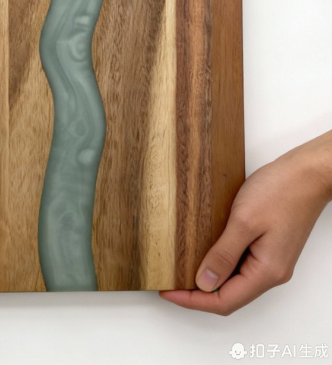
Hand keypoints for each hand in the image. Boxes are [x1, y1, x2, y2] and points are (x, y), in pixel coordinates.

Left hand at [160, 129, 331, 314]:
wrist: (307, 174)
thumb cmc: (281, 191)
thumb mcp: (244, 221)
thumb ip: (223, 254)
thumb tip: (204, 283)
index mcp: (266, 271)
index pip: (224, 301)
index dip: (193, 300)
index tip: (168, 290)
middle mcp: (272, 272)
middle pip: (230, 296)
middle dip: (198, 293)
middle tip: (170, 281)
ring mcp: (272, 260)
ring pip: (236, 281)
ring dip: (210, 279)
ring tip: (183, 268)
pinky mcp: (270, 247)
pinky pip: (242, 264)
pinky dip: (222, 263)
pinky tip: (206, 251)